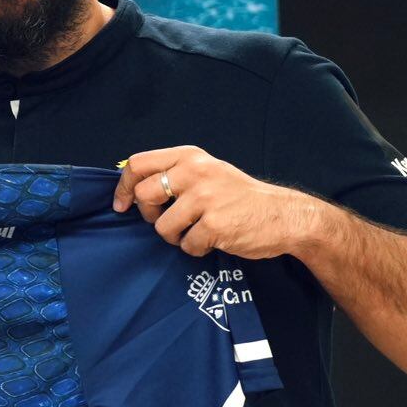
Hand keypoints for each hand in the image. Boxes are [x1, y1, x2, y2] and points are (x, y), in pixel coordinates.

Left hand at [112, 145, 323, 259]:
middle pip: (144, 195)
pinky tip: (213, 240)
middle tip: (167, 221)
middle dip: (149, 215)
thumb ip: (174, 174)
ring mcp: (205, 198)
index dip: (123, 187)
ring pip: (162, 226)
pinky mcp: (214, 225)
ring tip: (196, 231)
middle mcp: (195, 172)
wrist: (284, 216)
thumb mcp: (207, 171)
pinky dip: (196, 249)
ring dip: (175, 236)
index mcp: (189, 157)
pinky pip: (186, 245)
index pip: (138, 164)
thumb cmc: (239, 196)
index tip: (121, 205)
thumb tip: (131, 188)